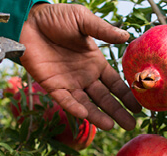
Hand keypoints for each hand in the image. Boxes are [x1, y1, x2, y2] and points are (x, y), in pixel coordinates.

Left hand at [19, 3, 140, 130]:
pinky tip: (84, 114)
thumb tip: (126, 36)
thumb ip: (103, 30)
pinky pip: (65, 100)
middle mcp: (84, 76)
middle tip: (130, 125)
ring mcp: (69, 82)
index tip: (138, 107)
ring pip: (86, 104)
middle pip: (105, 98)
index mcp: (94, 62)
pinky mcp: (52, 86)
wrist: (28, 20)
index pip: (114, 83)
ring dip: (98, 116)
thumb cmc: (55, 17)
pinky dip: (74, 108)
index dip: (126, 95)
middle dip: (118, 111)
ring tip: (112, 126)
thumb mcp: (83, 19)